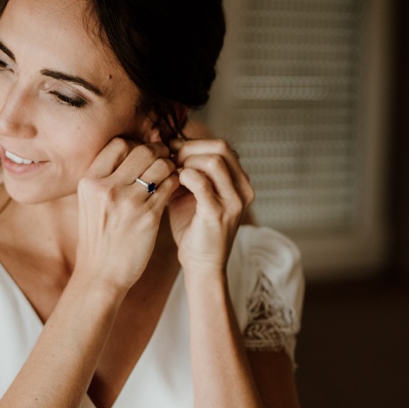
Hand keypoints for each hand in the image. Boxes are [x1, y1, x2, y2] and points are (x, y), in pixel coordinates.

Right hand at [73, 137, 178, 295]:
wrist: (100, 274)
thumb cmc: (97, 237)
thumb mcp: (89, 202)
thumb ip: (105, 178)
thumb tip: (130, 152)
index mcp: (90, 181)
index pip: (118, 144)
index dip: (135, 144)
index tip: (143, 153)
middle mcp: (107, 188)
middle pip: (142, 150)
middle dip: (158, 150)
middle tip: (165, 156)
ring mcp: (128, 202)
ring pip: (160, 166)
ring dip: (169, 165)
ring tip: (171, 172)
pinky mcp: (148, 217)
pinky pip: (169, 186)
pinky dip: (175, 182)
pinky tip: (173, 187)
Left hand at [168, 138, 254, 272]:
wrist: (201, 264)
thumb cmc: (193, 226)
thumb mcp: (192, 191)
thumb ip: (186, 168)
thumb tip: (165, 143)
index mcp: (240, 182)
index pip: (222, 146)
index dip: (194, 143)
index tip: (172, 150)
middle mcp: (243, 189)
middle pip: (221, 147)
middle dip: (190, 148)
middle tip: (171, 158)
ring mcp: (234, 201)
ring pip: (214, 161)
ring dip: (188, 161)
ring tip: (173, 172)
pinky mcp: (219, 214)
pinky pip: (202, 183)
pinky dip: (185, 176)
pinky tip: (175, 183)